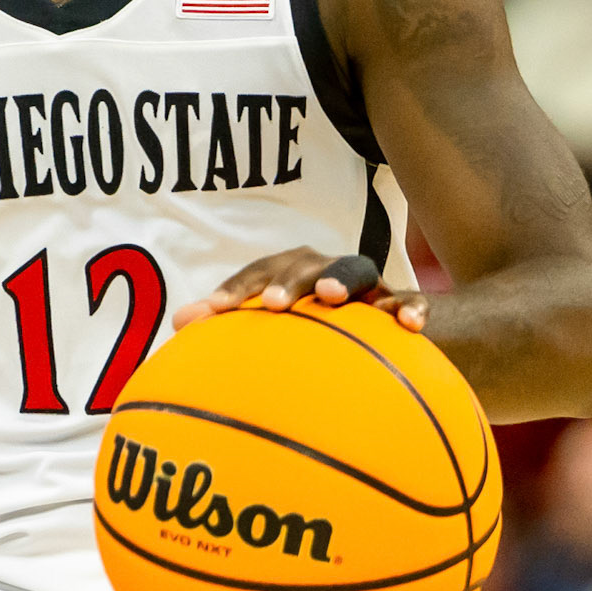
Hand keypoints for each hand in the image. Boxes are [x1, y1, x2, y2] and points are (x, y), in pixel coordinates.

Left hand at [172, 250, 426, 332]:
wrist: (388, 326)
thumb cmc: (317, 327)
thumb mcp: (278, 326)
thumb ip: (233, 323)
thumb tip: (179, 323)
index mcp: (293, 273)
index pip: (260, 273)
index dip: (237, 288)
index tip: (214, 311)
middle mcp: (328, 271)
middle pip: (306, 263)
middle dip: (288, 279)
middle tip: (273, 304)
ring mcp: (368, 286)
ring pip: (357, 269)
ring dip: (341, 278)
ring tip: (329, 296)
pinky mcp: (403, 304)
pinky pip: (412, 301)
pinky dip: (412, 307)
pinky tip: (409, 325)